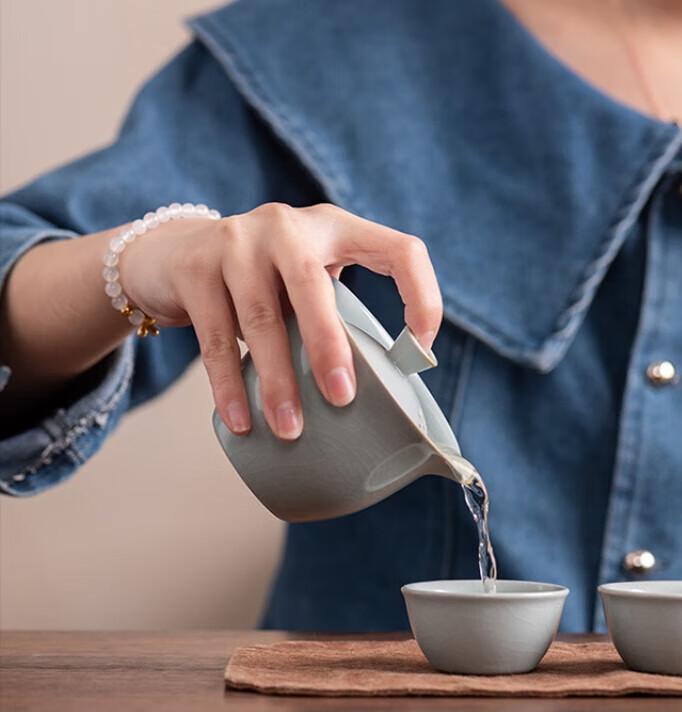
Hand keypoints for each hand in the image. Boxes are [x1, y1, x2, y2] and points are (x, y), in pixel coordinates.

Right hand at [118, 203, 442, 438]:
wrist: (172, 255)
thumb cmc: (261, 281)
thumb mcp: (303, 281)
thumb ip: (332, 310)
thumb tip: (374, 391)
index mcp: (334, 227)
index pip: (400, 250)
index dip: (421, 297)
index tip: (418, 352)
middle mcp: (286, 226)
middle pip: (312, 284)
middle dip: (328, 346)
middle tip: (341, 399)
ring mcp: (235, 241)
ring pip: (262, 318)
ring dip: (277, 381)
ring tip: (289, 428)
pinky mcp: (195, 267)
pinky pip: (216, 337)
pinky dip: (229, 385)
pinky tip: (240, 419)